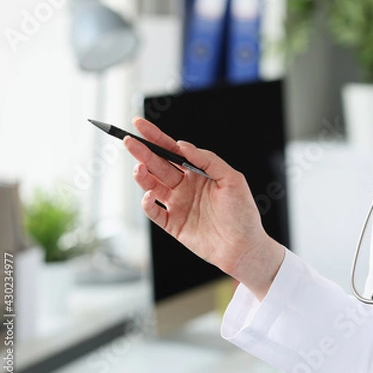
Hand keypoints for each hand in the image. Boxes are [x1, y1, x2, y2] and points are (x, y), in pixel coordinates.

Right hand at [124, 117, 284, 299]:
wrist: (244, 247)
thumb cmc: (243, 213)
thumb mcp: (232, 180)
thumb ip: (209, 161)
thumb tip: (183, 146)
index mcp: (198, 172)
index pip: (172, 151)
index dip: (156, 137)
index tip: (139, 124)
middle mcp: (185, 186)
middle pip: (158, 165)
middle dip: (143, 152)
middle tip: (128, 141)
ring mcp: (178, 205)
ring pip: (152, 185)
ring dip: (142, 175)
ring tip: (139, 167)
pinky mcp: (173, 225)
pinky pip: (154, 212)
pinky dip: (147, 203)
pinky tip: (150, 195)